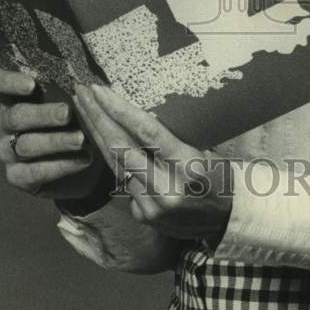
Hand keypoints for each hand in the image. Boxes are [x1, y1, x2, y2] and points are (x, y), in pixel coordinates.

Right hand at [0, 68, 103, 201]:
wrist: (82, 158)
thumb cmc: (73, 117)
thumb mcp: (69, 99)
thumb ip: (66, 88)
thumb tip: (80, 80)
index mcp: (10, 97)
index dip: (10, 82)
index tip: (32, 84)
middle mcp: (2, 123)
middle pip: (15, 116)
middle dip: (43, 115)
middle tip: (67, 113)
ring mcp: (6, 151)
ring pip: (26, 145)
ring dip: (55, 142)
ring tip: (81, 140)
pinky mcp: (16, 176)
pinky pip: (34, 172)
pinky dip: (61, 165)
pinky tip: (83, 159)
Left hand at [73, 82, 232, 243]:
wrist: (228, 218)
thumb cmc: (219, 174)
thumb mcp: (204, 148)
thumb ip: (171, 137)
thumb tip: (138, 113)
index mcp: (188, 165)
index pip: (147, 133)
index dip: (119, 110)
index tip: (100, 90)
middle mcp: (167, 189)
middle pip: (122, 148)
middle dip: (98, 117)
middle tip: (81, 92)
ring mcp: (152, 207)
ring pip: (115, 164)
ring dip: (97, 134)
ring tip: (84, 109)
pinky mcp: (143, 216)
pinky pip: (122, 180)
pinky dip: (110, 157)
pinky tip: (98, 136)